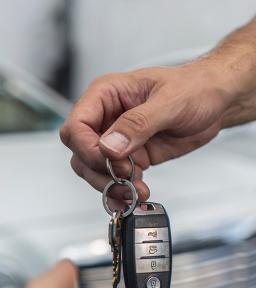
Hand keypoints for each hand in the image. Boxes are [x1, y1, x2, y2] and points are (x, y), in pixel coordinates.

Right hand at [60, 62, 236, 200]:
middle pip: (80, 153)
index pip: (76, 126)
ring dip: (110, 185)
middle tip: (127, 175)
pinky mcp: (127, 157)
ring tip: (136, 189)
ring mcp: (114, 140)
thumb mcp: (171, 101)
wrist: (214, 103)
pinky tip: (133, 195)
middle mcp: (105, 118)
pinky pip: (111, 179)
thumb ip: (138, 123)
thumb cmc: (195, 89)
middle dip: (100, 171)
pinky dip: (119, 192)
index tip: (112, 159)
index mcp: (106, 95)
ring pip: (92, 170)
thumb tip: (110, 146)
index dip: (87, 148)